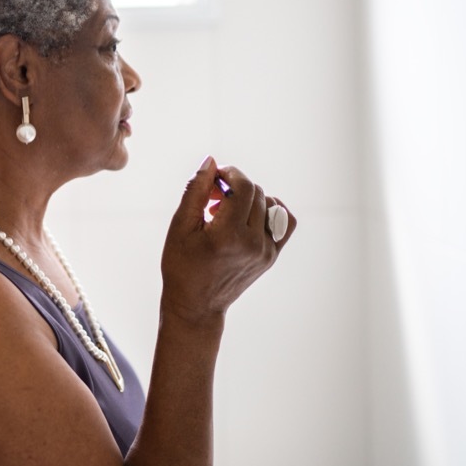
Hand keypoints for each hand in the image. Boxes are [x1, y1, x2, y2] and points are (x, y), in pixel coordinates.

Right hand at [160, 156, 294, 325]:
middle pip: (255, 192)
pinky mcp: (272, 256)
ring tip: (227, 209)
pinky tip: (250, 214)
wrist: (197, 305)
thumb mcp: (180, 226)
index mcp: (228, 235)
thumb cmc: (182, 265)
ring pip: (269, 204)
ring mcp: (266, 251)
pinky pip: (285, 222)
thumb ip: (196, 190)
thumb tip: (211, 161)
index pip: (243, 187)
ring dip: (249, 197)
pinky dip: (270, 210)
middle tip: (212, 196)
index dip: (229, 173)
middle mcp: (253, 243)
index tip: (213, 177)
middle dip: (234, 185)